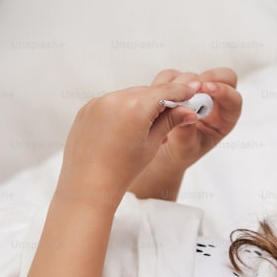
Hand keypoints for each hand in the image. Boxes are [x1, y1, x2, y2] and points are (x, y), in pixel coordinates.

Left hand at [54, 80, 198, 211]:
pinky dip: (122, 109)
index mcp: (135, 107)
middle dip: (160, 100)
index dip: (180, 92)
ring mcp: (98, 102)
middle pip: (146, 92)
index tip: (189, 94)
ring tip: (146, 126)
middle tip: (172, 113)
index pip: (165, 91)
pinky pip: (111, 102)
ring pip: (128, 96)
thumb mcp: (152, 144)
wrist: (88, 184)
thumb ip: (170, 122)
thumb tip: (189, 111)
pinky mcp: (87, 109)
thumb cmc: (122, 170)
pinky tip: (125, 128)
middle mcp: (115, 99)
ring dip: (140, 105)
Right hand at [128, 67, 241, 200]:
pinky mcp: (179, 85)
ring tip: (166, 107)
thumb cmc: (180, 153)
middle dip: (206, 77)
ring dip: (178, 86)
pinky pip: (170, 76)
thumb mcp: (184, 148)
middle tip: (188, 88)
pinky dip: (162, 85)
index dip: (223, 90)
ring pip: (192, 75)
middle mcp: (214, 102)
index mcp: (225, 118)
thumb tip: (185, 111)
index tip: (206, 88)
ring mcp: (197, 91)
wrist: (163, 152)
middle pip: (222, 76)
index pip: (233, 98)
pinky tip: (157, 105)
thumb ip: (187, 132)